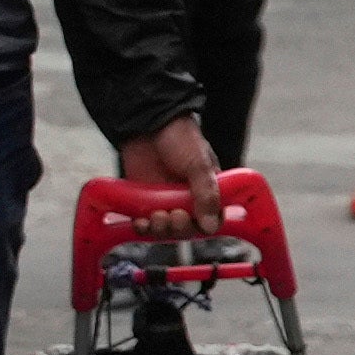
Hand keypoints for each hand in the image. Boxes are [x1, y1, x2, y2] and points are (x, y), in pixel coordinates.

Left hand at [119, 116, 225, 233]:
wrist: (147, 123)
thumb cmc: (180, 137)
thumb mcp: (199, 164)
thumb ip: (206, 195)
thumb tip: (209, 226)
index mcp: (208, 191)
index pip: (213, 219)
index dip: (205, 226)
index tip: (197, 223)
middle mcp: (188, 199)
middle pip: (188, 229)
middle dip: (180, 228)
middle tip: (175, 216)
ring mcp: (165, 201)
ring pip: (166, 230)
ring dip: (161, 230)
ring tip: (157, 217)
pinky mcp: (144, 200)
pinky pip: (145, 224)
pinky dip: (143, 228)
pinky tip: (141, 222)